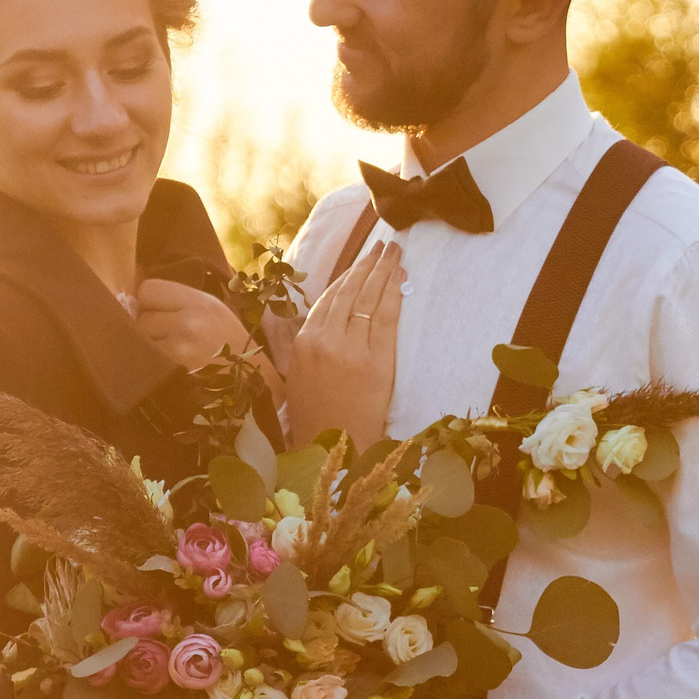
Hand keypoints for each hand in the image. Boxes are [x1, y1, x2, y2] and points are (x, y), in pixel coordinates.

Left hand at [133, 279, 253, 369]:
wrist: (247, 377)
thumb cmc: (229, 340)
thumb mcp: (212, 308)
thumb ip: (179, 300)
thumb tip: (141, 301)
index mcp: (198, 301)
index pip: (147, 290)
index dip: (149, 300)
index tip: (158, 308)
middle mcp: (187, 320)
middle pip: (142, 316)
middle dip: (150, 324)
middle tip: (167, 332)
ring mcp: (179, 347)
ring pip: (142, 339)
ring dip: (151, 343)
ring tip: (173, 348)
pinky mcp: (173, 369)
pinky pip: (150, 358)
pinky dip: (156, 359)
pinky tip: (173, 362)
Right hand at [288, 240, 404, 447]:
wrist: (333, 453)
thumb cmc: (316, 419)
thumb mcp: (297, 378)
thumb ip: (304, 346)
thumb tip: (317, 320)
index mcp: (302, 344)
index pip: (328, 299)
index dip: (348, 277)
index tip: (361, 261)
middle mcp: (323, 341)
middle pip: (349, 292)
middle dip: (368, 265)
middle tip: (384, 245)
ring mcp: (350, 349)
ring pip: (367, 299)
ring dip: (383, 272)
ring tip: (395, 253)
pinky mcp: (375, 362)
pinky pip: (385, 318)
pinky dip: (393, 294)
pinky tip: (401, 278)